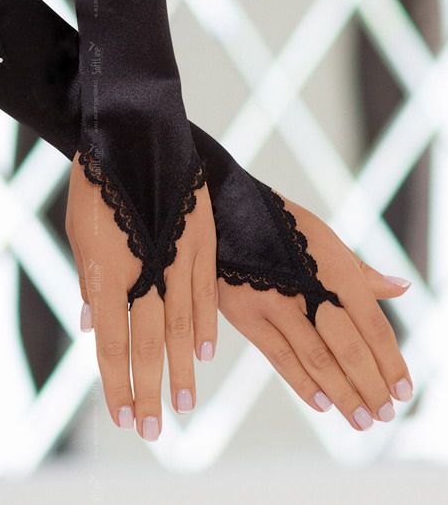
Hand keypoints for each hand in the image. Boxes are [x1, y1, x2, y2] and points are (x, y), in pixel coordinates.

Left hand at [66, 153, 217, 439]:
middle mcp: (146, 269)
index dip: (117, 382)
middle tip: (155, 430)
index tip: (123, 417)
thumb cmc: (97, 182)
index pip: (112, 342)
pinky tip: (207, 351)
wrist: (132, 131)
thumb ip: (89, 281)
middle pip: (150, 342)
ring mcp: (177, 255)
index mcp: (107, 270)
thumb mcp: (80, 232)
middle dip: (151, 389)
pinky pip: (205, 290)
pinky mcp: (200, 238)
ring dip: (183, 367)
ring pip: (182, 323)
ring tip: (186, 403)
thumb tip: (89, 323)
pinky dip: (206, 323)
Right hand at [218, 193, 412, 430]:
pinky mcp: (246, 315)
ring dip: (343, 394)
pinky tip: (323, 404)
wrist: (225, 211)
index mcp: (334, 268)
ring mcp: (275, 303)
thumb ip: (362, 272)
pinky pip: (280, 357)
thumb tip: (402, 288)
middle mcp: (308, 287)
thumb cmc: (283, 226)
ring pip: (317, 359)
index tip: (404, 390)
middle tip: (384, 413)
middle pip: (349, 348)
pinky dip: (303, 383)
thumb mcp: (325, 239)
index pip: (372, 324)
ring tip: (360, 419)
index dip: (390, 361)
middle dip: (370, 385)